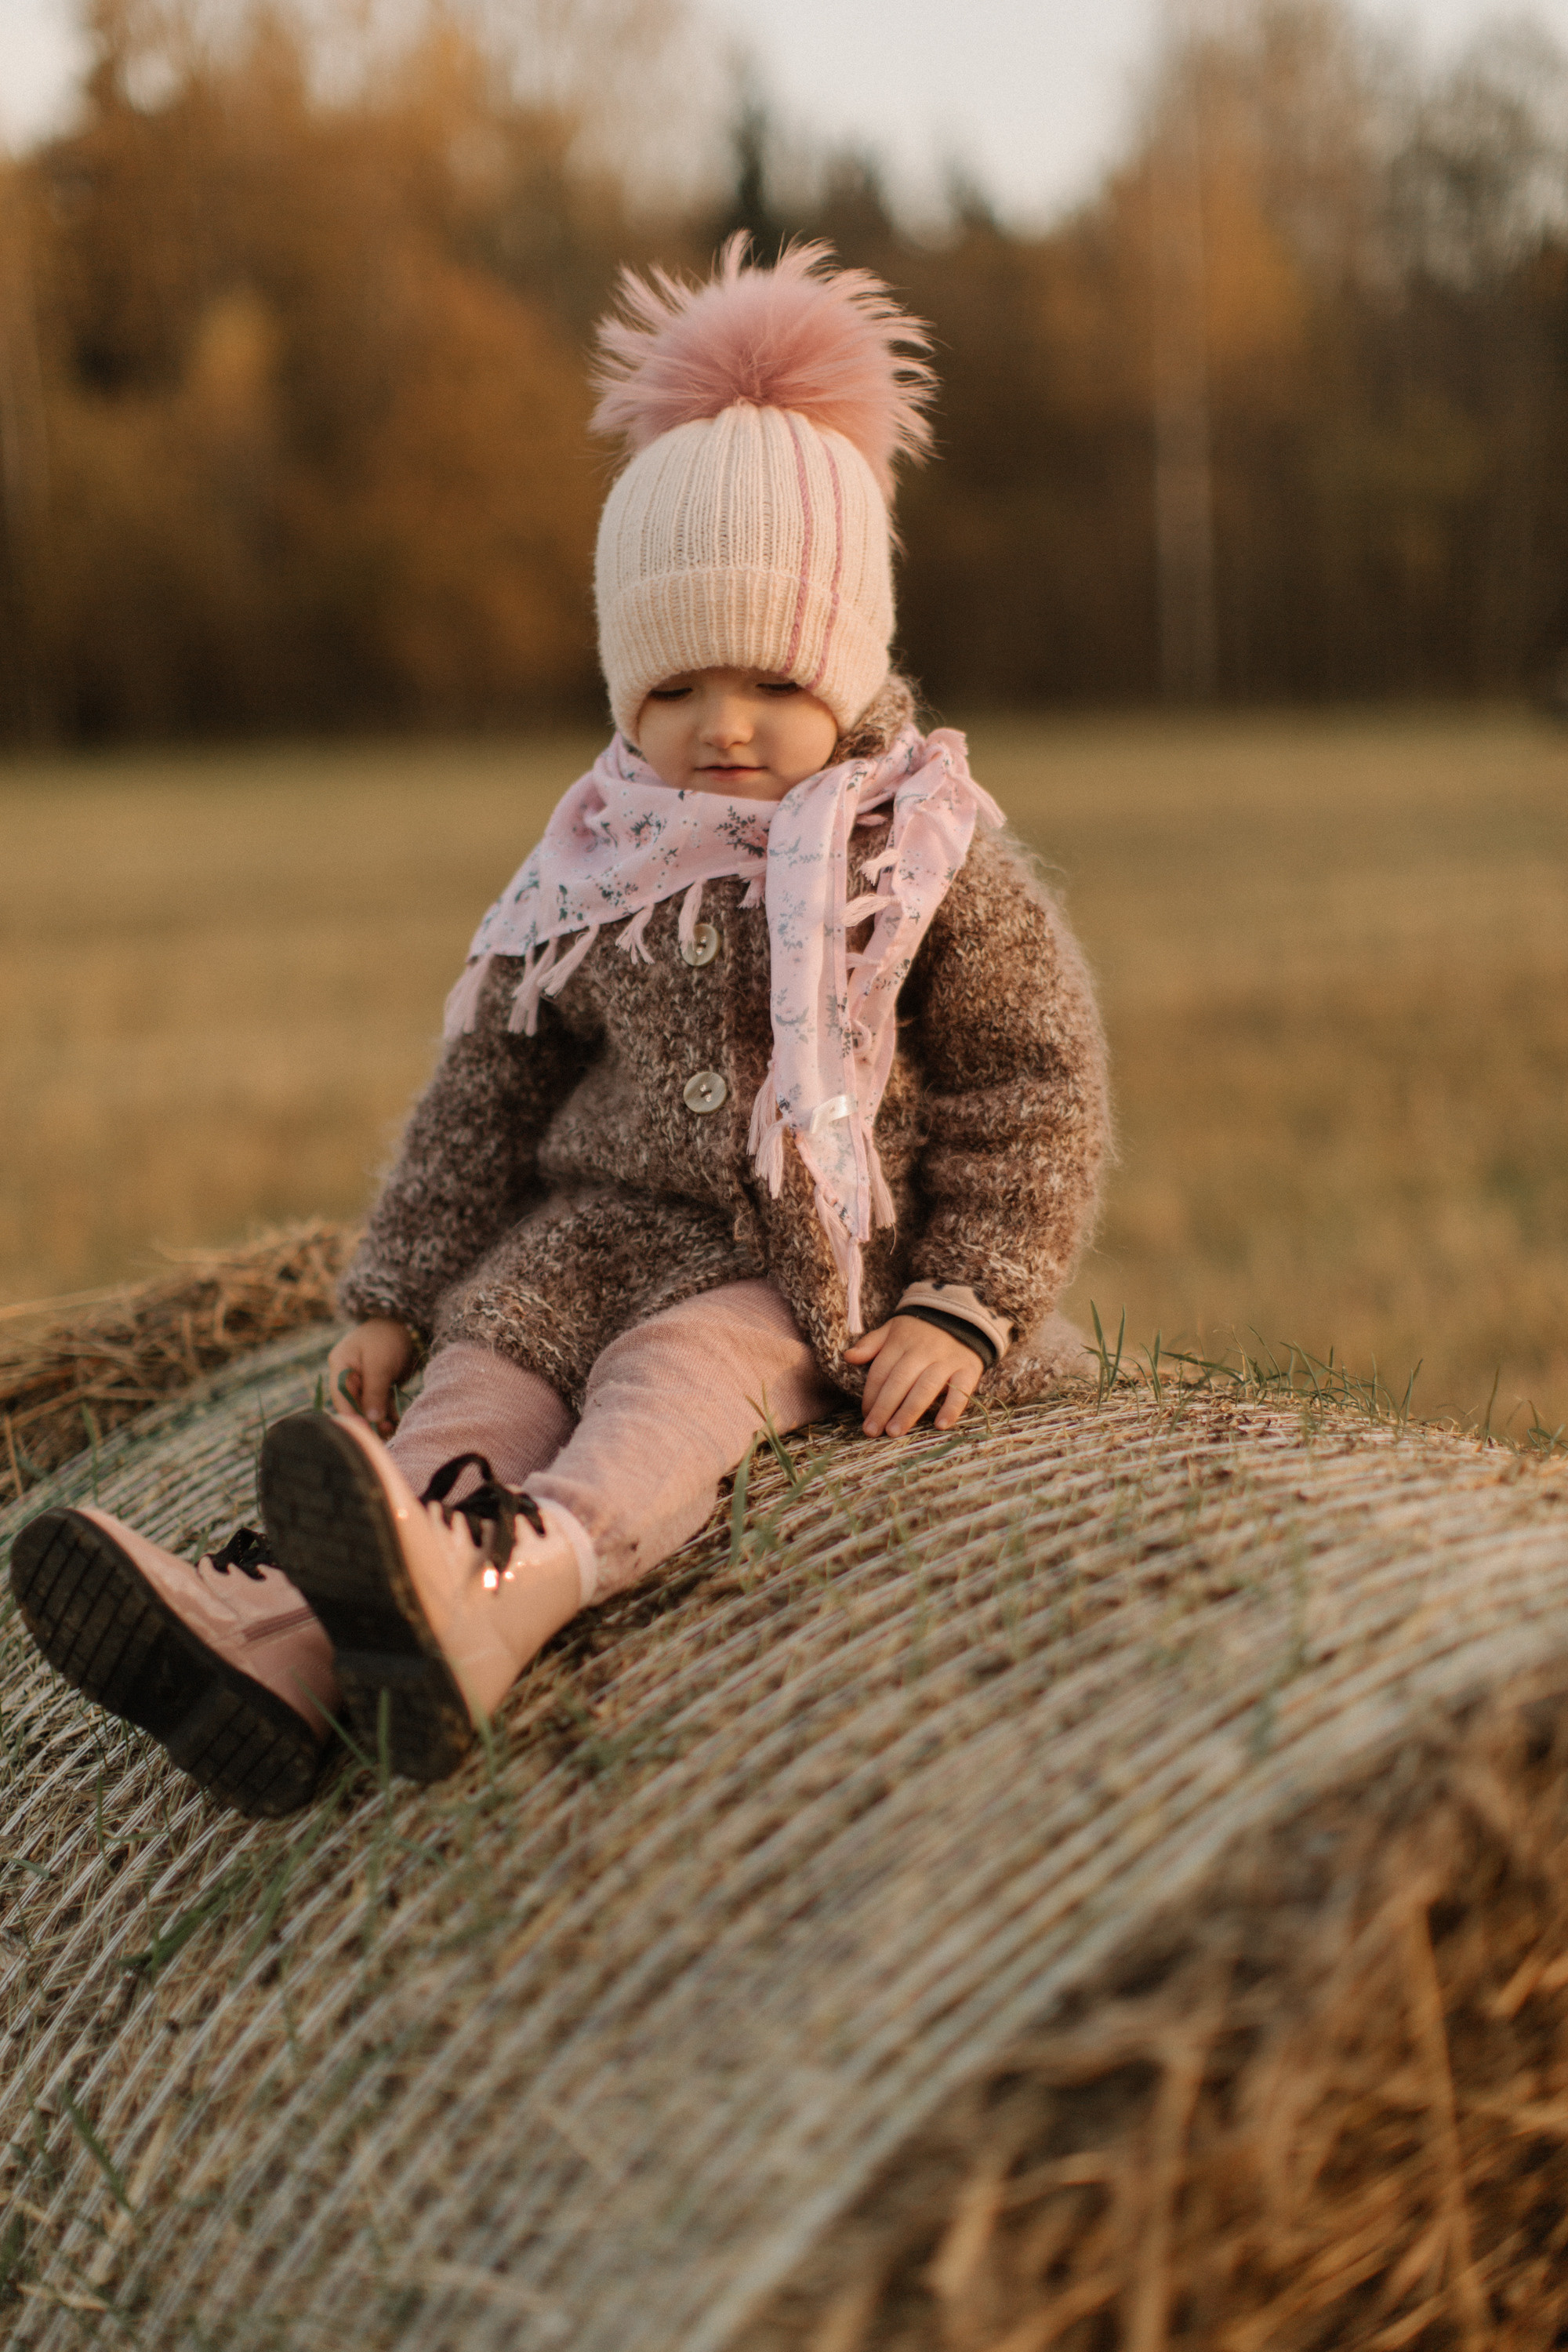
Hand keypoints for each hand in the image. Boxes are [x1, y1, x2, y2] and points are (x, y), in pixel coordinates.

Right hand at [326, 1319, 413, 1436]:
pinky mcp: (378, 1384)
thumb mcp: (380, 1363)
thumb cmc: (387, 1337)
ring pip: (367, 1406)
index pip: (341, 1397)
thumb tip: (372, 1419)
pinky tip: (395, 1421)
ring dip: (379, 1419)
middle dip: (367, 1419)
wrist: (405, 1323)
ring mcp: (363, 1380)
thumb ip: (374, 1391)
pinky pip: (379, 1402)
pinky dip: (387, 1412)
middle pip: (353, 1404)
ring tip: (391, 1429)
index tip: (364, 1430)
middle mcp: (348, 1375)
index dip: (351, 1415)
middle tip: (384, 1432)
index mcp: (340, 1366)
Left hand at [845, 1315, 983, 1436]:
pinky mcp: (968, 1369)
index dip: (870, 1394)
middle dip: (884, 1407)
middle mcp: (922, 1351)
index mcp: (901, 1342)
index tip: (864, 1415)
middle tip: (872, 1431)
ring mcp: (947, 1360)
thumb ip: (871, 1344)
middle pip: (900, 1381)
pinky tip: (940, 1425)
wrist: (961, 1315)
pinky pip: (961, 1390)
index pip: (881, 1371)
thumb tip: (848, 1357)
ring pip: (925, 1388)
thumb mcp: (893, 1329)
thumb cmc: (920, 1331)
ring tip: (894, 1431)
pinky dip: (951, 1408)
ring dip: (909, 1411)